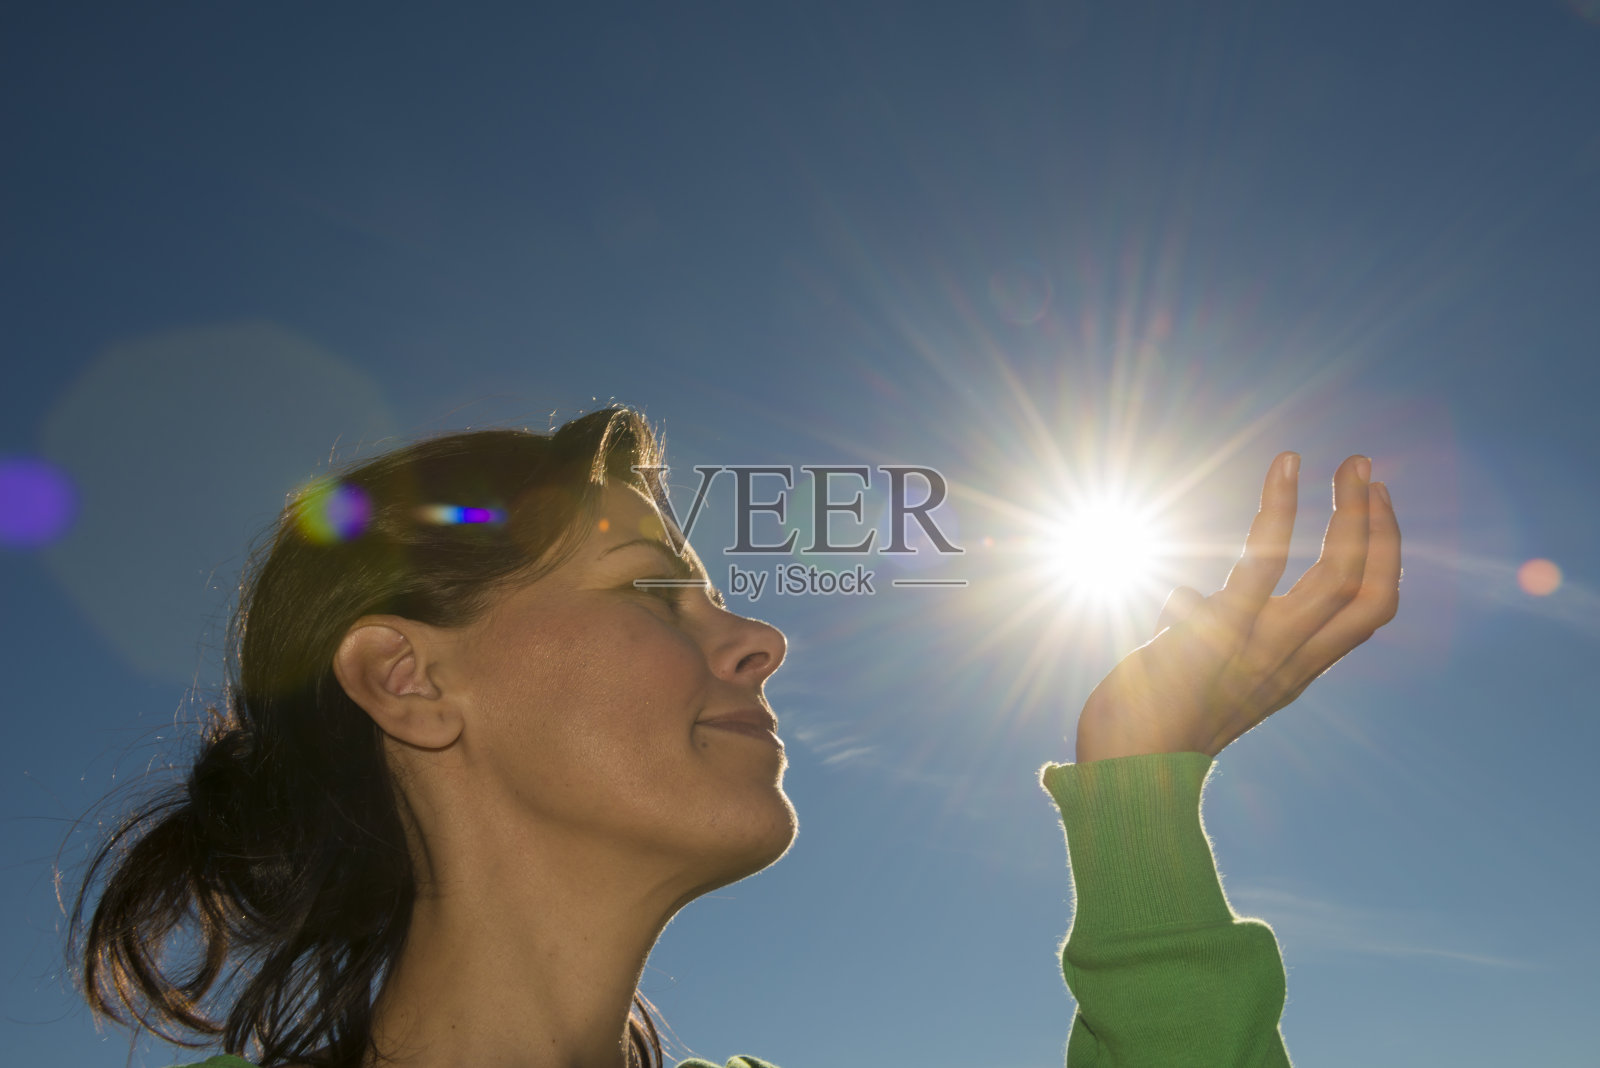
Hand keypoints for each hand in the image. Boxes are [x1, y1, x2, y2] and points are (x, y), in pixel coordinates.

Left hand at [1075, 453, 1400, 761]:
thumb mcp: (1188, 670)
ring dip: (1351, 512)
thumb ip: (1197, 631)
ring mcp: (1260, 647)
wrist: (1123, 772)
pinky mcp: (1220, 632)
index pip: (1365, 613)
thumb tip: (1182, 597)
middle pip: (1370, 590)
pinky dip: (1280, 507)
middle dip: (1380, 526)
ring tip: (1353, 463)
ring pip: (1339, 575)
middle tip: (1367, 469)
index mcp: (1291, 669)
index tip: (1373, 509)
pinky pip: (1265, 562)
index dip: (1382, 560)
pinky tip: (1287, 465)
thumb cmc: (1146, 723)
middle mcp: (1290, 660)